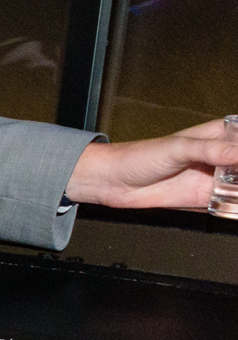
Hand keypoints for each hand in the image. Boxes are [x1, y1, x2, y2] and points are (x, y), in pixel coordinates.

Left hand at [66, 121, 237, 210]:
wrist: (113, 182)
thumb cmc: (139, 156)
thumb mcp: (177, 148)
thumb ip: (210, 150)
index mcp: (217, 135)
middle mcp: (220, 156)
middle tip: (237, 179)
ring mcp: (214, 177)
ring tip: (237, 192)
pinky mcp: (206, 197)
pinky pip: (231, 202)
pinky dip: (236, 205)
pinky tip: (235, 205)